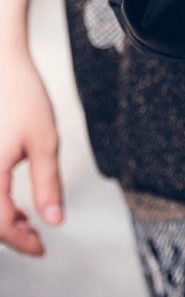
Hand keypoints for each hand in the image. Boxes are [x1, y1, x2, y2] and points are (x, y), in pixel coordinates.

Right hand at [0, 46, 63, 255]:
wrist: (0, 62)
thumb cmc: (22, 96)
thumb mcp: (44, 141)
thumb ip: (47, 184)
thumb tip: (54, 220)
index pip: (1, 226)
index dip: (22, 241)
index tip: (41, 247)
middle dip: (10, 233)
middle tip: (36, 235)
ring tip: (26, 218)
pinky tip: (8, 201)